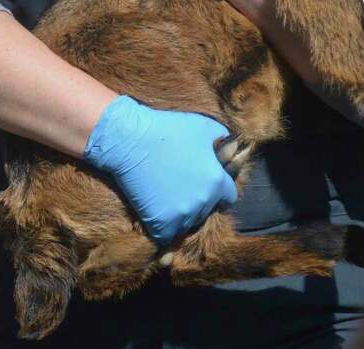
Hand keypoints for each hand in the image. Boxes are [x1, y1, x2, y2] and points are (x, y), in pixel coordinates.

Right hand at [83, 95, 237, 244]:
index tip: (205, 186)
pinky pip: (166, 236)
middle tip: (182, 188)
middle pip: (206, 210)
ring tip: (168, 198)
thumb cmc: (168, 129)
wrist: (130, 140)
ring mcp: (181, 214)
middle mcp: (204, 201)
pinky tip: (157, 214)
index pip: (228, 197)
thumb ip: (223, 141)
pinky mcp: (159, 223)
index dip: (219, 191)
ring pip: (188, 224)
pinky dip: (163, 228)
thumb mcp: (206, 127)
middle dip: (199, 201)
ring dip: (182, 215)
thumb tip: (233, 147)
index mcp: (217, 181)